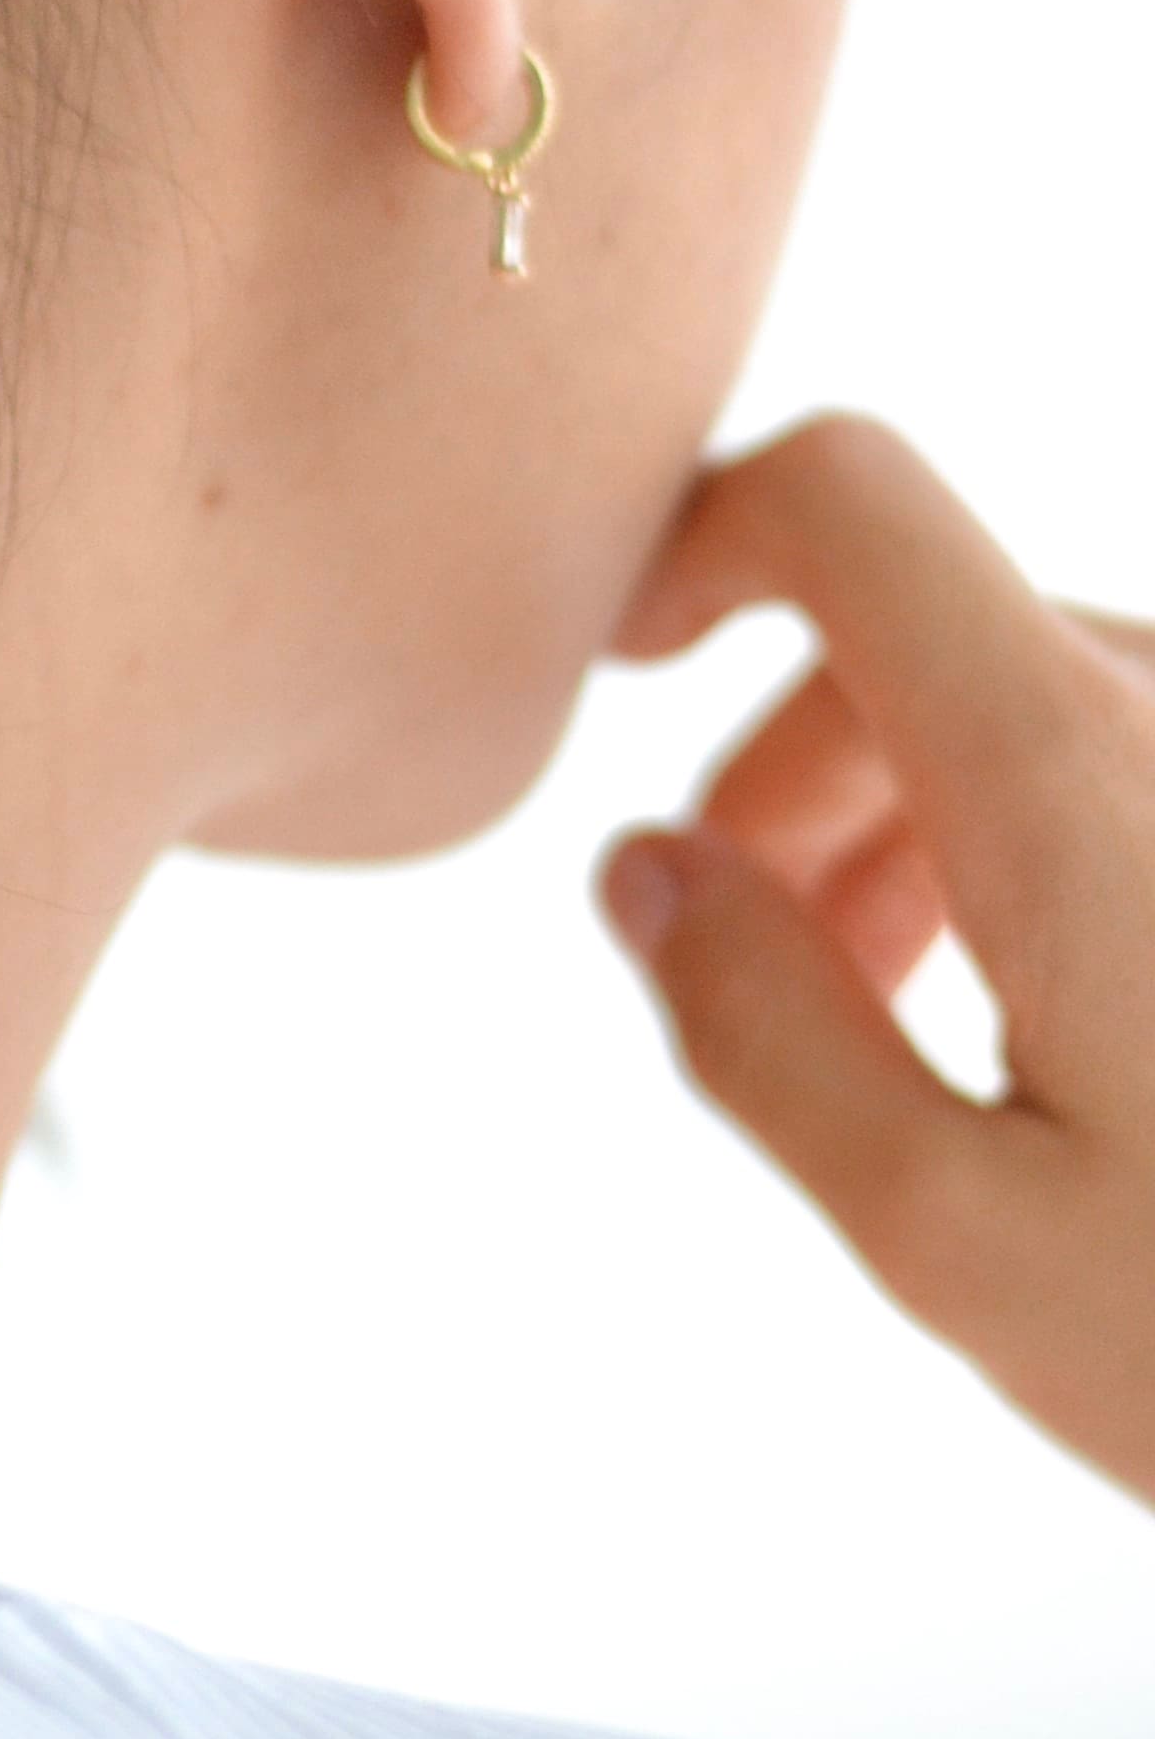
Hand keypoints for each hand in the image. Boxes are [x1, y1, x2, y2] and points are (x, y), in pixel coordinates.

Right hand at [599, 413, 1154, 1510]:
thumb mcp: (962, 1236)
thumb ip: (766, 1035)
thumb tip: (647, 879)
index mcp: (1074, 785)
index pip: (847, 502)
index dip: (704, 543)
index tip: (635, 668)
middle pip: (926, 630)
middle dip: (794, 772)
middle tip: (751, 972)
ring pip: (1036, 706)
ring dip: (917, 824)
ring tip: (907, 1034)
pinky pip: (1139, 771)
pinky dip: (1041, 851)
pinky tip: (1052, 1032)